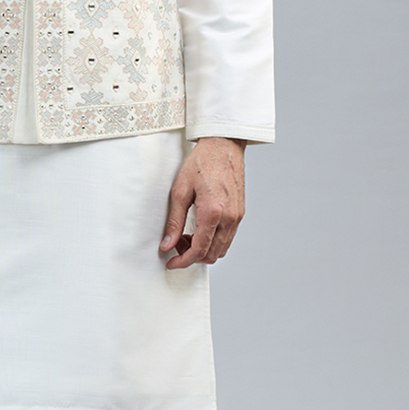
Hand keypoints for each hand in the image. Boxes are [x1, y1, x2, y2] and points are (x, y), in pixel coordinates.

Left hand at [160, 138, 244, 268]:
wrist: (223, 145)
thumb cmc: (202, 163)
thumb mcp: (180, 190)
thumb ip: (174, 221)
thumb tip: (168, 244)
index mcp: (213, 212)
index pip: (199, 250)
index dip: (183, 261)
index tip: (172, 263)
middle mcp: (229, 217)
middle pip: (212, 254)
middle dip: (192, 256)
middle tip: (176, 245)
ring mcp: (237, 216)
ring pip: (222, 249)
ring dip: (204, 249)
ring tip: (187, 236)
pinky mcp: (240, 213)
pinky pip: (228, 237)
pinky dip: (214, 241)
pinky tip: (200, 229)